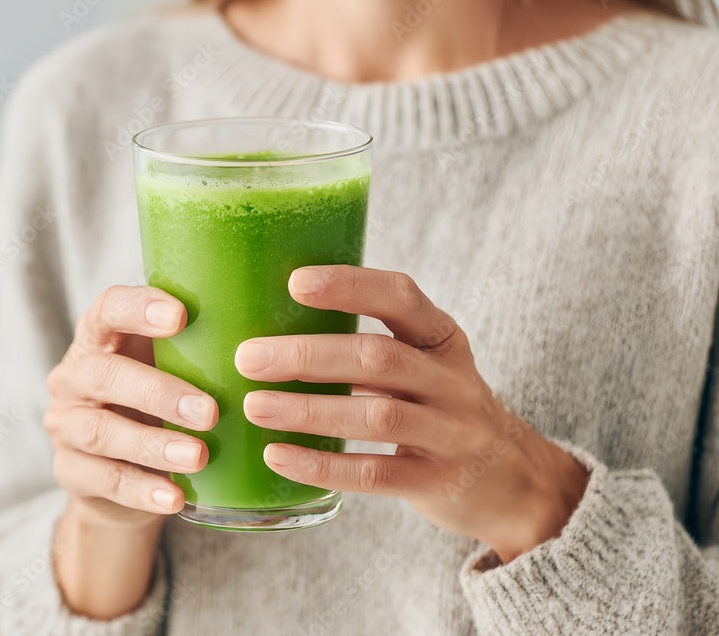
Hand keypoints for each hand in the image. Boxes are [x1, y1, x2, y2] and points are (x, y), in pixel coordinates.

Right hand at [45, 285, 217, 529]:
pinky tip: (175, 497)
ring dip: (154, 445)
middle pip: (104, 375)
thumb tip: (268, 337)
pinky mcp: (69, 471)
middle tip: (209, 412)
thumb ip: (197, 347)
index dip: (139, 309)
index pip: (109, 309)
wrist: (119, 472)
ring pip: (102, 432)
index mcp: (100, 337)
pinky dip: (143, 490)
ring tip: (199, 456)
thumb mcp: (170, 368)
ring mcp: (66, 426)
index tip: (180, 316)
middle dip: (159, 392)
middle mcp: (74, 377)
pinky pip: (105, 481)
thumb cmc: (155, 402)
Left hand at [237, 266, 588, 562]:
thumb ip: (369, 348)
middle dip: (308, 355)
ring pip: (376, 416)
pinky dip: (322, 465)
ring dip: (308, 410)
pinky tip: (278, 457)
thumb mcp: (426, 366)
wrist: (515, 481)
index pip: (401, 296)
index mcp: (442, 339)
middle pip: (377, 358)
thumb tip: (271, 331)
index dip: (350, 286)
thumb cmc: (441, 409)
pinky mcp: (438, 482)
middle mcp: (452, 381)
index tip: (296, 282)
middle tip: (248, 357)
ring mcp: (451, 433)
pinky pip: (375, 473)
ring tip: (253, 406)